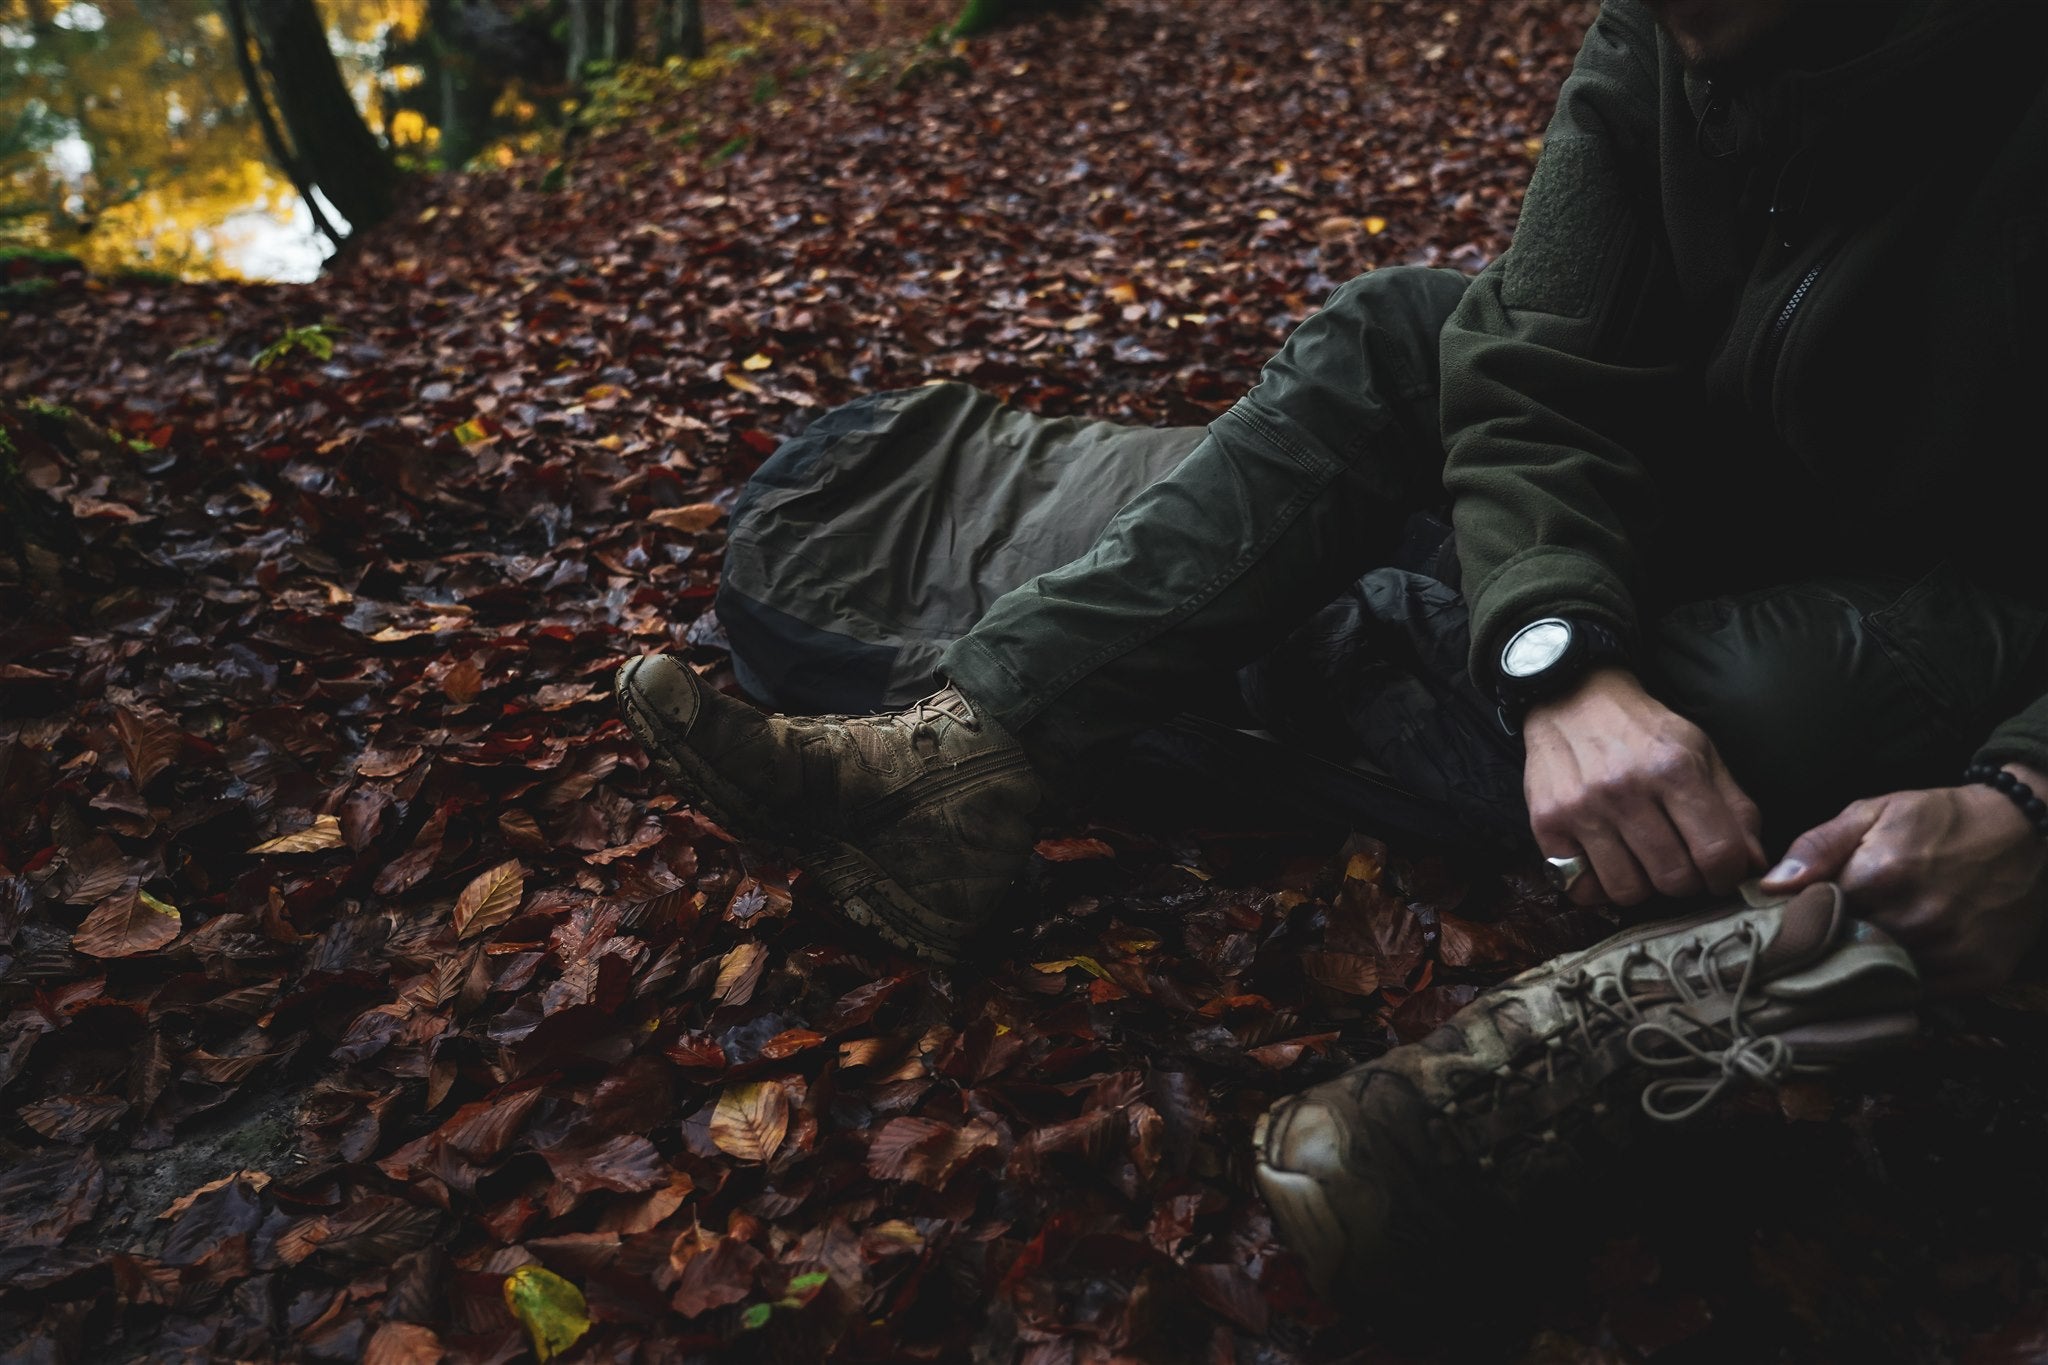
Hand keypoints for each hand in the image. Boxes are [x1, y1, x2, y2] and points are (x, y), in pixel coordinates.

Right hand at [1523, 668, 1765, 905]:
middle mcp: (1626, 789)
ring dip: (1642, 885)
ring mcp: (1582, 808)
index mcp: (1674, 768)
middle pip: (1674, 879)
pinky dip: (1598, 885)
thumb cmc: (1643, 730)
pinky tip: (1605, 861)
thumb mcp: (1700, 752)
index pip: (1718, 853)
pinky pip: (1582, 888)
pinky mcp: (1547, 823)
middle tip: (1680, 862)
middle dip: (1687, 882)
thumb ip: (1735, 808)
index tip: (1721, 874)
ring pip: (1628, 891)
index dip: (1728, 876)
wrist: (1571, 697)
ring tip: (1641, 861)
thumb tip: (1756, 866)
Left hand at [1760, 765, 2047, 994]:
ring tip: (1846, 964)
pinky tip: (1887, 974)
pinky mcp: (1978, 975)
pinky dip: (1900, 990)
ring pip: (1880, 984)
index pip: (1813, 921)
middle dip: (1822, 956)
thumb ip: (1816, 848)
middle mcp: (1917, 920)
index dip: (1794, 928)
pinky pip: (1921, 998)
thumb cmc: (1937, 820)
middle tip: (1808, 954)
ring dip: (1859, 978)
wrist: (2023, 831)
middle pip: (1843, 958)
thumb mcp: (1871, 813)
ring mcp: (1951, 952)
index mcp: (1880, 876)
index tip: (1782, 931)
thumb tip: (1769, 886)